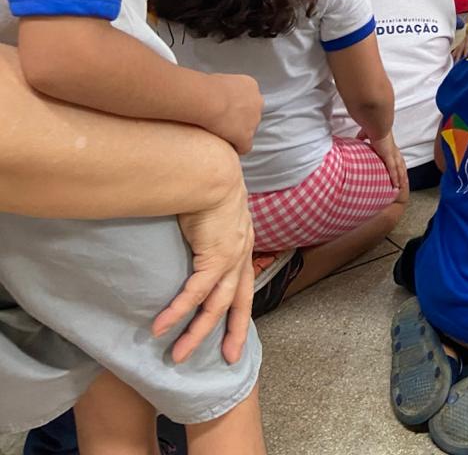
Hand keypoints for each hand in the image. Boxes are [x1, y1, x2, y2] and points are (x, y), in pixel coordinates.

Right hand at [154, 179, 254, 364]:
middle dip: (232, 332)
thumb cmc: (204, 184)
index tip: (237, 333)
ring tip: (179, 355)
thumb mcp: (209, 212)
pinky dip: (180, 311)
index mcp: (242, 244)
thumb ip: (203, 229)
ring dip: (196, 332)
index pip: (244, 284)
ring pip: (216, 305)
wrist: (210, 168)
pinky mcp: (215, 255)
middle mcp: (242, 253)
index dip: (241, 310)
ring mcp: (232, 257)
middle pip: (238, 302)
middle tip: (227, 359)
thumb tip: (187, 236)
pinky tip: (163, 327)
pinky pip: (196, 291)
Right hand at [205, 74, 262, 155]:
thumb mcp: (219, 80)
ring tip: (223, 136)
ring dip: (238, 134)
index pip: (249, 99)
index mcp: (251, 86)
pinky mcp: (246, 137)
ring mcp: (254, 121)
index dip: (237, 107)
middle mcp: (257, 103)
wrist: (207, 99)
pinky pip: (245, 146)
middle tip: (224, 124)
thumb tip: (215, 92)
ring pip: (249, 131)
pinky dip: (238, 148)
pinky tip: (227, 149)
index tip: (226, 110)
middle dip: (241, 119)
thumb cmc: (205, 87)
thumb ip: (224, 88)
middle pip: (252, 115)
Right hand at [361, 130, 407, 193]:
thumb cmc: (372, 127)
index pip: (396, 157)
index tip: (399, 169)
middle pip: (401, 164)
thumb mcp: (366, 133)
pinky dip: (395, 178)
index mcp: (389, 146)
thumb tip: (357, 138)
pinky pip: (393, 170)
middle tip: (404, 182)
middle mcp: (393, 150)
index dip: (398, 164)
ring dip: (401, 179)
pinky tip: (396, 185)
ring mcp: (392, 154)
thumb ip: (362, 137)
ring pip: (399, 169)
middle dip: (403, 174)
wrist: (376, 124)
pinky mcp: (389, 156)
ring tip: (401, 187)